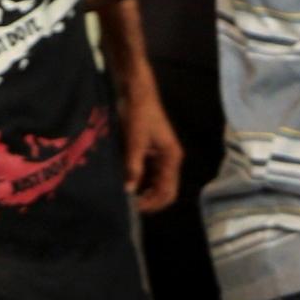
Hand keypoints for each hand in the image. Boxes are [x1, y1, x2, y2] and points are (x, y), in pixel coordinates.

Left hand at [119, 85, 185, 213]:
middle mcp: (170, 160)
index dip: (153, 204)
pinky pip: (149, 174)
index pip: (168, 192)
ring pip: (156, 183)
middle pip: (164, 190)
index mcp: (171, 158)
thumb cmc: (139, 113)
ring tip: (128, 196)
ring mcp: (161, 156)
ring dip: (144, 192)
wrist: (137, 91)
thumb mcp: (135, 141)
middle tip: (130, 205)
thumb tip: (129, 190)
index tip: (134, 207)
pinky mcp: (151, 152)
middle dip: (150, 200)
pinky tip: (127, 182)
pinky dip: (140, 181)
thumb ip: (133, 166)